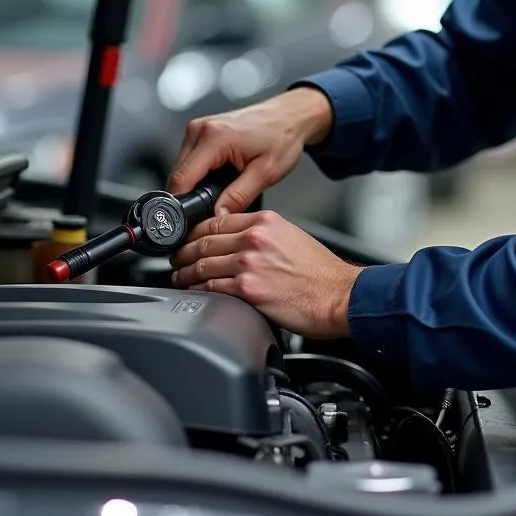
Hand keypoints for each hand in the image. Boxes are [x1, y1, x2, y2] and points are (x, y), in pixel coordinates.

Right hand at [166, 88, 332, 214]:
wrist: (290, 116)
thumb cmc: (283, 136)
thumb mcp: (265, 173)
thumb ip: (238, 197)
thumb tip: (217, 217)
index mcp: (214, 137)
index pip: (181, 179)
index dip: (183, 205)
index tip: (192, 220)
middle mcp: (200, 129)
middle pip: (178, 175)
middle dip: (192, 195)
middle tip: (218, 204)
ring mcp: (198, 127)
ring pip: (181, 168)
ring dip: (196, 183)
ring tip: (223, 185)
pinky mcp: (201, 130)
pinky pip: (189, 159)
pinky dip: (200, 172)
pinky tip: (219, 174)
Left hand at [169, 210, 361, 337]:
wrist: (338, 295)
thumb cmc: (319, 272)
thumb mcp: (290, 236)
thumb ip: (261, 233)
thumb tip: (235, 241)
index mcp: (265, 222)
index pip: (217, 220)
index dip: (194, 231)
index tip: (187, 238)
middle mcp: (255, 239)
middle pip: (204, 241)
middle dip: (184, 251)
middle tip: (177, 258)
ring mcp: (250, 264)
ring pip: (202, 264)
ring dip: (185, 272)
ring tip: (180, 277)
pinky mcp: (248, 289)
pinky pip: (211, 288)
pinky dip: (198, 290)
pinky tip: (194, 292)